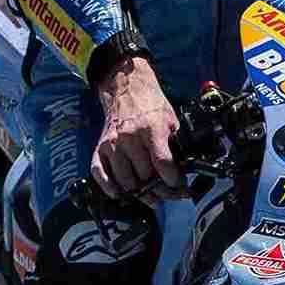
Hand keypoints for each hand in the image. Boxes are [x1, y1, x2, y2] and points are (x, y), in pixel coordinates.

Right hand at [91, 59, 179, 195]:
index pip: (162, 163)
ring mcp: (112, 143)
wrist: (125, 87)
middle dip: (159, 190)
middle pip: (144, 176)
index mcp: (151, 128)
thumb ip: (175, 144)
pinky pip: (100, 173)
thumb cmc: (150, 105)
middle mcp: (130, 137)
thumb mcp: (170, 120)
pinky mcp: (100, 147)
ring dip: (139, 193)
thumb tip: (184, 169)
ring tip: (151, 196)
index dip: (172, 180)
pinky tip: (120, 194)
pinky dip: (109, 187)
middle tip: (169, 193)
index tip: (179, 186)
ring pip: (125, 180)